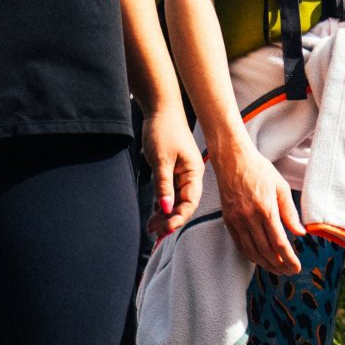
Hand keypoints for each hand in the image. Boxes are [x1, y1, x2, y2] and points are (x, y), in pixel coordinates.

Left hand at [140, 105, 202, 241]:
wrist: (160, 110)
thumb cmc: (163, 131)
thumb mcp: (161, 160)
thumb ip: (164, 185)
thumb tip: (166, 209)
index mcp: (193, 173)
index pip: (189, 202)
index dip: (178, 217)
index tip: (165, 229)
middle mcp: (189, 177)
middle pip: (183, 205)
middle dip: (170, 221)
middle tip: (155, 234)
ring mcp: (180, 175)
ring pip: (175, 202)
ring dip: (164, 216)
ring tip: (150, 228)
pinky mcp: (171, 173)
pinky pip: (168, 194)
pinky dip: (161, 205)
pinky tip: (152, 216)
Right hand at [207, 132, 305, 276]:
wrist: (232, 160)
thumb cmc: (259, 170)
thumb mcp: (281, 187)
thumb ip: (290, 212)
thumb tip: (301, 233)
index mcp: (265, 209)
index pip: (279, 242)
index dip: (289, 258)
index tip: (296, 267)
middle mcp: (249, 217)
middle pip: (265, 251)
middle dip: (279, 265)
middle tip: (289, 272)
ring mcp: (236, 220)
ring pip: (251, 251)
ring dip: (265, 264)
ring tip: (277, 270)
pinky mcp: (228, 220)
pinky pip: (240, 244)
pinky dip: (250, 255)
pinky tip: (259, 259)